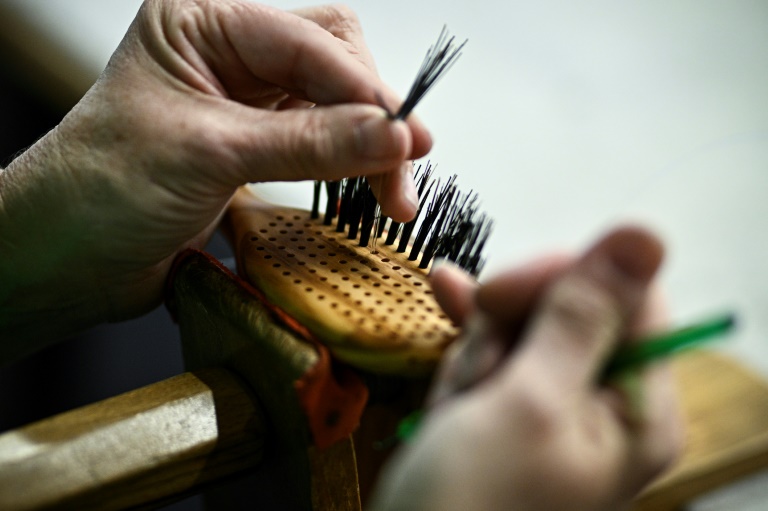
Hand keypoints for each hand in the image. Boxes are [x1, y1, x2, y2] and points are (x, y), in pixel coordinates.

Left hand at [0, 1, 430, 359]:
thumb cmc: (101, 191)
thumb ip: (309, 144)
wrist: (65, 259)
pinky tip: (364, 188)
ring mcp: (245, 101)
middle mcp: (228, 55)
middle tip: (402, 171)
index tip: (403, 139)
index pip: (309, 41)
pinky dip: (348, 165)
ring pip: (335, 106)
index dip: (362, 91)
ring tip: (392, 196)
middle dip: (372, 117)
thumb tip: (393, 135)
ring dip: (367, 147)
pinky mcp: (256, 146)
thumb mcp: (210, 155)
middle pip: (333, 66)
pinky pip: (321, 142)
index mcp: (201, 24)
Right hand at [370, 226, 682, 510]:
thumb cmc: (471, 501)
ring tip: (458, 405)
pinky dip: (470, 340)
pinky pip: (498, 349)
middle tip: (479, 379)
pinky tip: (446, 288)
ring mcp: (555, 405)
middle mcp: (606, 404)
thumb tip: (643, 235)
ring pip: (523, 326)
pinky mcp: (513, 406)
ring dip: (479, 351)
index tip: (501, 294)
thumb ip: (582, 318)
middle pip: (569, 310)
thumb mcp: (529, 402)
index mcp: (637, 410)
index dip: (563, 282)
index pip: (627, 300)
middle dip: (509, 333)